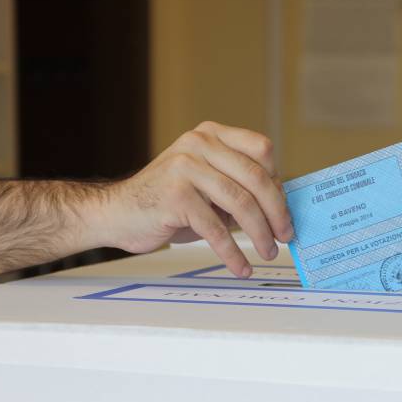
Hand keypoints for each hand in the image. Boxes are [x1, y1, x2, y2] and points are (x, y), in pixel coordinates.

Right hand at [93, 121, 292, 276]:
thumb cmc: (168, 202)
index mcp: (211, 135)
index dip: (278, 181)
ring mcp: (186, 167)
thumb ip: (238, 186)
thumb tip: (281, 209)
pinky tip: (241, 266)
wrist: (116, 213)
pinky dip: (232, 252)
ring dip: (259, 234)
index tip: (285, 210)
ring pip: (240, 203)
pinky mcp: (176, 195)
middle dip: (277, 212)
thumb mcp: (207, 183)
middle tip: (285, 235)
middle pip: (256, 178)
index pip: (262, 149)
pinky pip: (216, 228)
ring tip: (268, 252)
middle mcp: (199, 143)